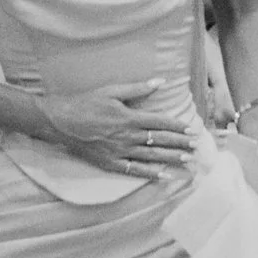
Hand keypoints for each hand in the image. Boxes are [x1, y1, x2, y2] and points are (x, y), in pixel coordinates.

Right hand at [38, 81, 195, 177]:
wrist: (61, 122)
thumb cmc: (86, 103)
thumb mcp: (112, 91)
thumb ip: (138, 88)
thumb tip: (160, 81)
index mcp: (129, 117)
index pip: (160, 122)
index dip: (178, 127)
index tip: (192, 130)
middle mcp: (127, 136)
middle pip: (160, 140)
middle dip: (180, 144)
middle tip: (196, 147)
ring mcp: (119, 151)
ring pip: (151, 156)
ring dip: (171, 158)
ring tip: (187, 160)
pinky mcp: (110, 163)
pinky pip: (134, 170)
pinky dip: (149, 173)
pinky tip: (163, 175)